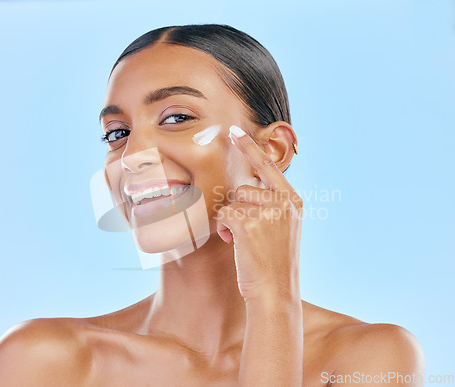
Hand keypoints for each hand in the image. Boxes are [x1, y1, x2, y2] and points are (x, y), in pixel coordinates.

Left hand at [215, 126, 302, 301]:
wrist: (275, 293)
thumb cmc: (274, 263)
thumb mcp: (282, 228)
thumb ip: (270, 205)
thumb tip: (244, 189)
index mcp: (293, 201)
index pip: (268, 166)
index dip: (250, 148)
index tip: (234, 131)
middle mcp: (284, 202)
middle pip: (244, 188)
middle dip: (238, 208)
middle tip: (247, 233)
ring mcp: (268, 212)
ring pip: (233, 201)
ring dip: (231, 220)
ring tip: (243, 241)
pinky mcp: (249, 223)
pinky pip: (224, 213)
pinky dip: (224, 229)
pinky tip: (234, 243)